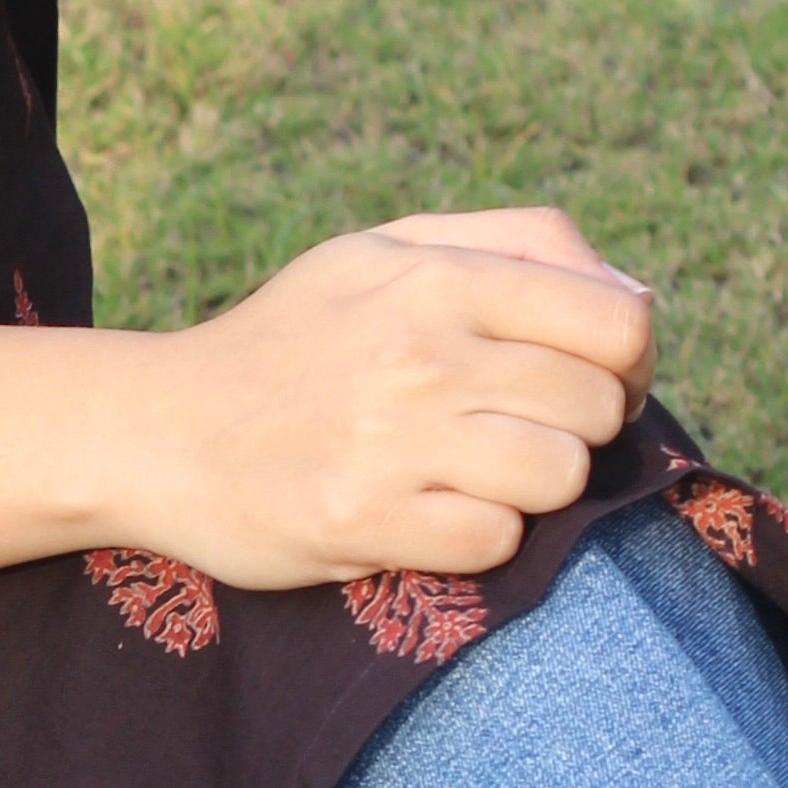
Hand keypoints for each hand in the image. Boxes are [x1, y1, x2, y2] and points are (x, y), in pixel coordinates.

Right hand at [115, 207, 656, 587]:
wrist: (153, 430)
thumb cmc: (286, 342)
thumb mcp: (382, 254)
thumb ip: (510, 247)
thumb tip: (635, 301)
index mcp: (436, 276)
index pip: (620, 322)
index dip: (628, 366)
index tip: (584, 386)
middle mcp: (422, 352)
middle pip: (598, 408)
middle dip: (574, 431)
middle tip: (510, 437)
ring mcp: (391, 440)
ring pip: (558, 476)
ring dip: (531, 491)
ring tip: (470, 478)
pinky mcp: (360, 520)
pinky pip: (492, 541)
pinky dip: (475, 539)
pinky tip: (426, 517)